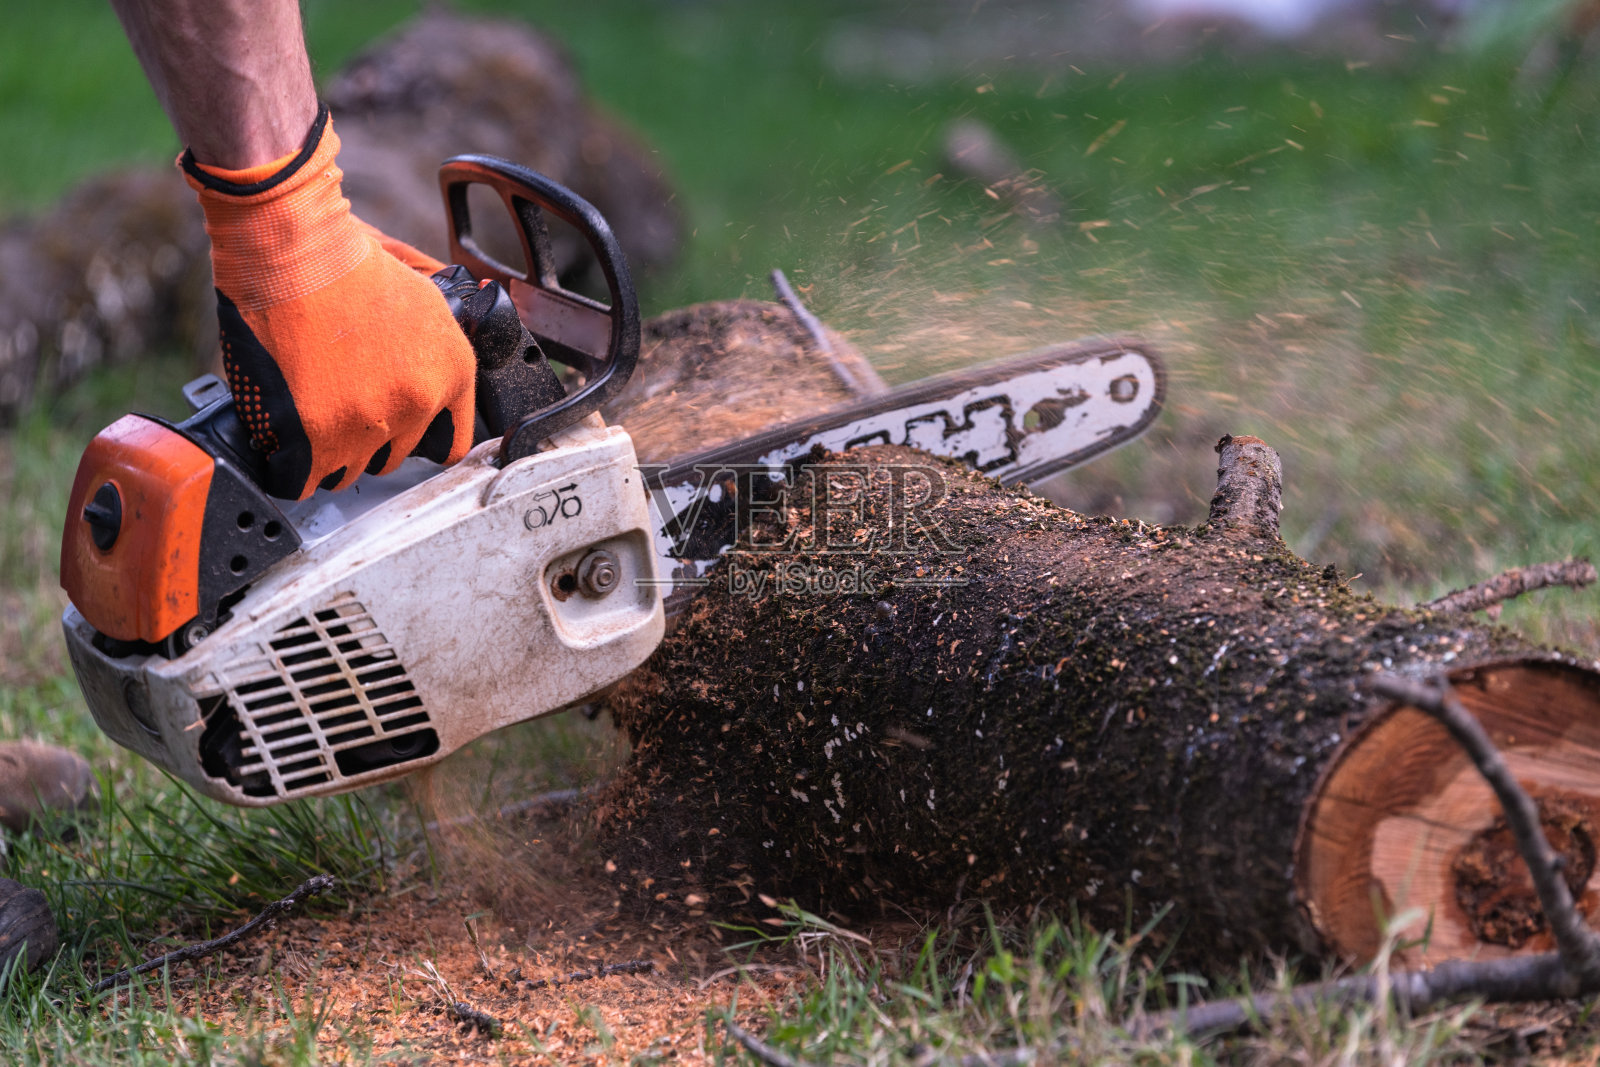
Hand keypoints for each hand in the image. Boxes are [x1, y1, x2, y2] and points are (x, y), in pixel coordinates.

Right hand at [182, 105, 475, 498]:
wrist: (296, 253)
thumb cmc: (349, 259)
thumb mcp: (425, 289)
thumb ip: (443, 331)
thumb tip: (475, 313)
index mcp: (454, 370)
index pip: (451, 440)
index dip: (418, 437)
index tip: (398, 436)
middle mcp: (421, 403)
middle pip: (394, 456)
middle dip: (368, 441)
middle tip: (340, 413)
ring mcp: (372, 423)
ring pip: (350, 470)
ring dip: (329, 454)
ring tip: (307, 421)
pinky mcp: (321, 436)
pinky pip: (304, 480)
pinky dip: (291, 472)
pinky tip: (284, 455)